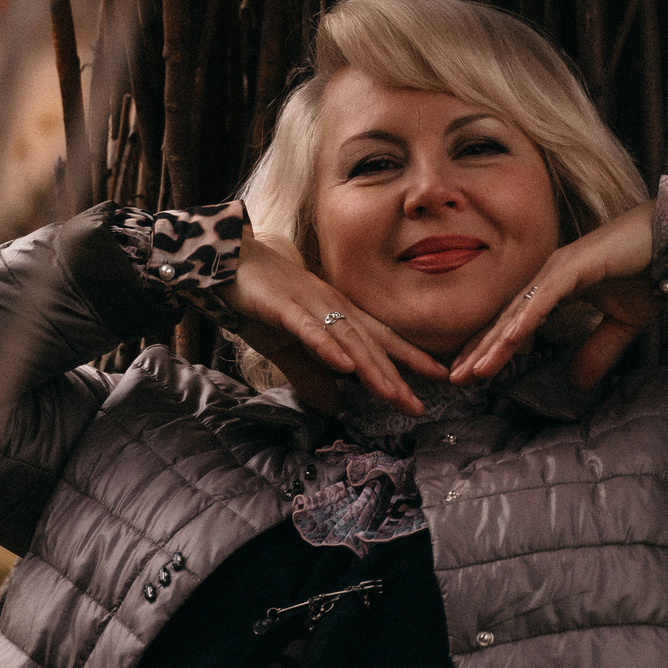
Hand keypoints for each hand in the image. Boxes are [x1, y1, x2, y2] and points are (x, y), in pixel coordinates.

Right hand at [222, 234, 447, 415]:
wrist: (228, 261)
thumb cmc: (260, 300)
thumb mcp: (287, 344)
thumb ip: (310, 374)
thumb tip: (333, 407)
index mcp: (337, 313)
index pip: (380, 338)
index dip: (410, 357)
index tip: (440, 376)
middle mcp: (332, 307)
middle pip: (371, 344)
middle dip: (397, 375)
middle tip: (419, 405)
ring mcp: (310, 305)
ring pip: (347, 339)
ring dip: (370, 367)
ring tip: (392, 393)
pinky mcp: (285, 307)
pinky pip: (310, 330)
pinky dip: (328, 347)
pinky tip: (344, 366)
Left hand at [450, 201, 659, 390]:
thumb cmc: (647, 274)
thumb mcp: (620, 325)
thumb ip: (597, 351)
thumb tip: (577, 384)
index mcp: (553, 288)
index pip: (514, 323)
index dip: (492, 348)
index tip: (470, 374)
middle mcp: (547, 277)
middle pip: (506, 320)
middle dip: (480, 350)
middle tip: (455, 378)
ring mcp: (558, 270)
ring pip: (518, 313)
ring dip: (495, 342)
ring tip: (473, 370)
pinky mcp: (575, 267)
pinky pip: (544, 297)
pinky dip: (526, 319)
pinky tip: (508, 340)